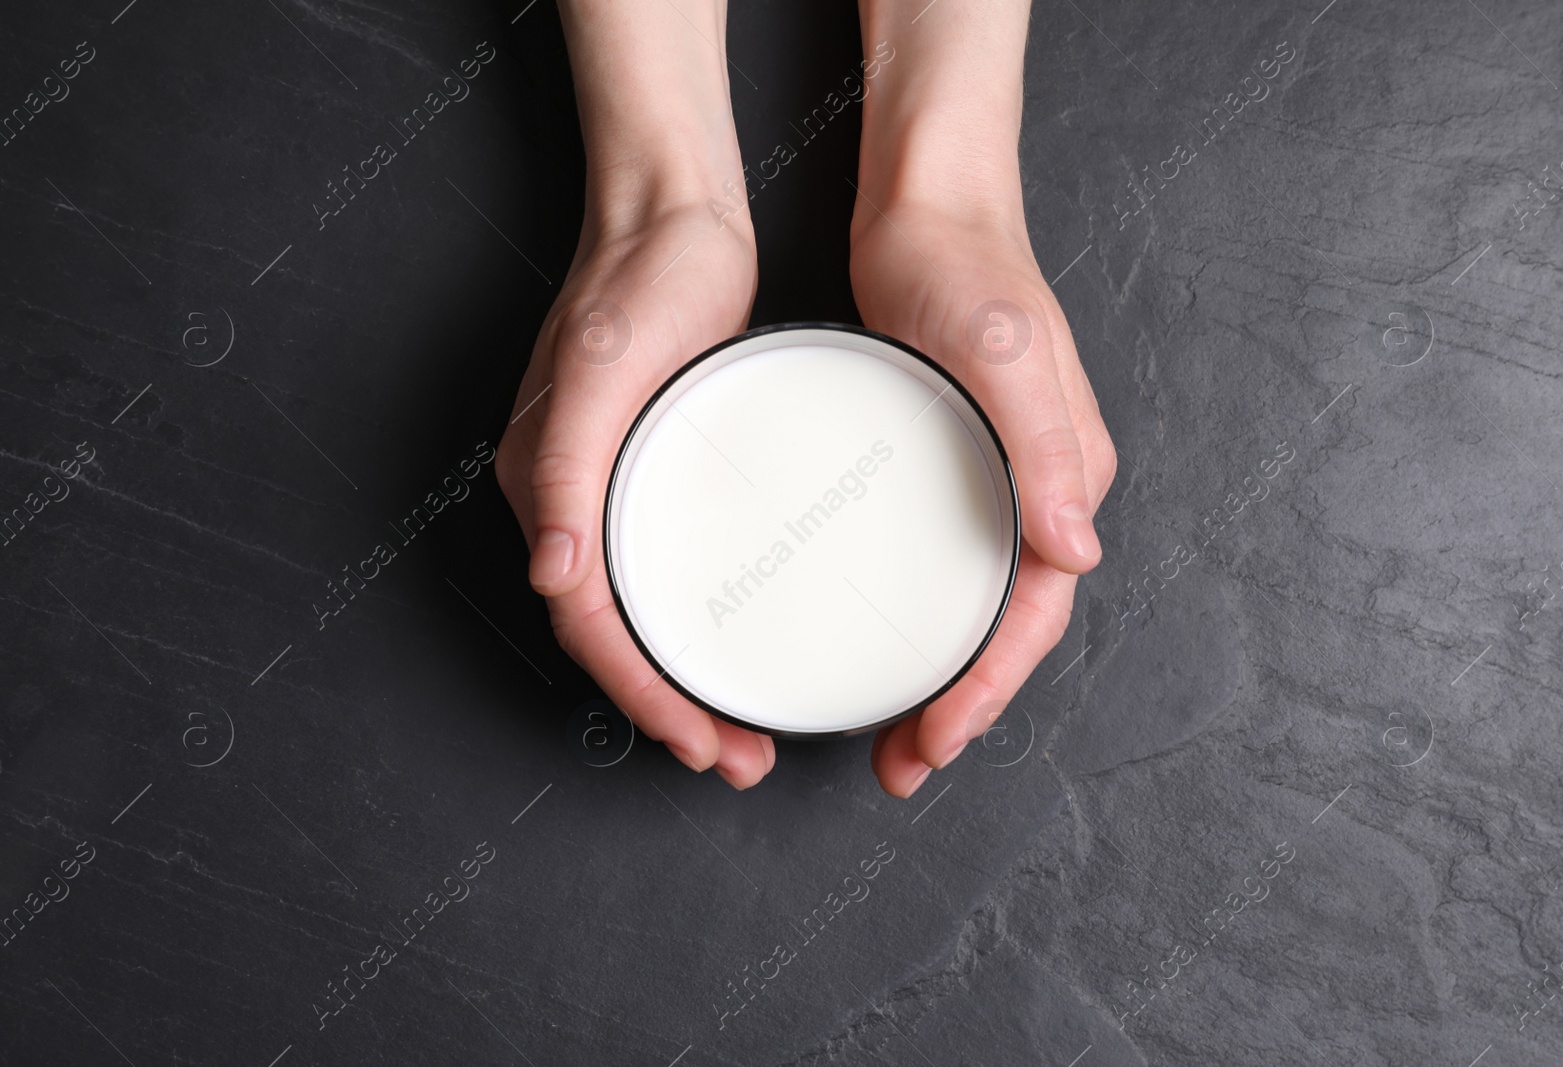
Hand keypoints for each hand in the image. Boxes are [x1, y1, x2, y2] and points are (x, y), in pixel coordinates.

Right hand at [495, 0, 774, 787]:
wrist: (676, 217)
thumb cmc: (639, 283)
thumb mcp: (598, 371)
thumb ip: (566, 471)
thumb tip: (551, 574)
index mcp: (548, 488)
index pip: (588, 621)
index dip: (640, 691)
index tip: (698, 738)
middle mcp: (574, 500)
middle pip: (614, 633)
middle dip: (669, 707)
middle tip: (735, 758)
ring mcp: (615, 486)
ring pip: (642, 611)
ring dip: (685, 680)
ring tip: (740, 733)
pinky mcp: (659, 468)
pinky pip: (670, 569)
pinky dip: (700, 622)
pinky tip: (744, 642)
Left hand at [851, 199, 1116, 796]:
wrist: (927, 210)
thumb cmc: (967, 269)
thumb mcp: (1005, 351)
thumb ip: (1047, 448)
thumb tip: (1078, 553)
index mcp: (1067, 478)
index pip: (1035, 612)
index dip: (988, 687)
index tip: (934, 740)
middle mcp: (1040, 491)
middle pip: (1007, 627)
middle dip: (962, 707)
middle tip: (902, 766)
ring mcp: (998, 482)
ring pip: (976, 606)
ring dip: (941, 676)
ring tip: (891, 737)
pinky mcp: (952, 467)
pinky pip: (945, 564)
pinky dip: (919, 620)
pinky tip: (877, 640)